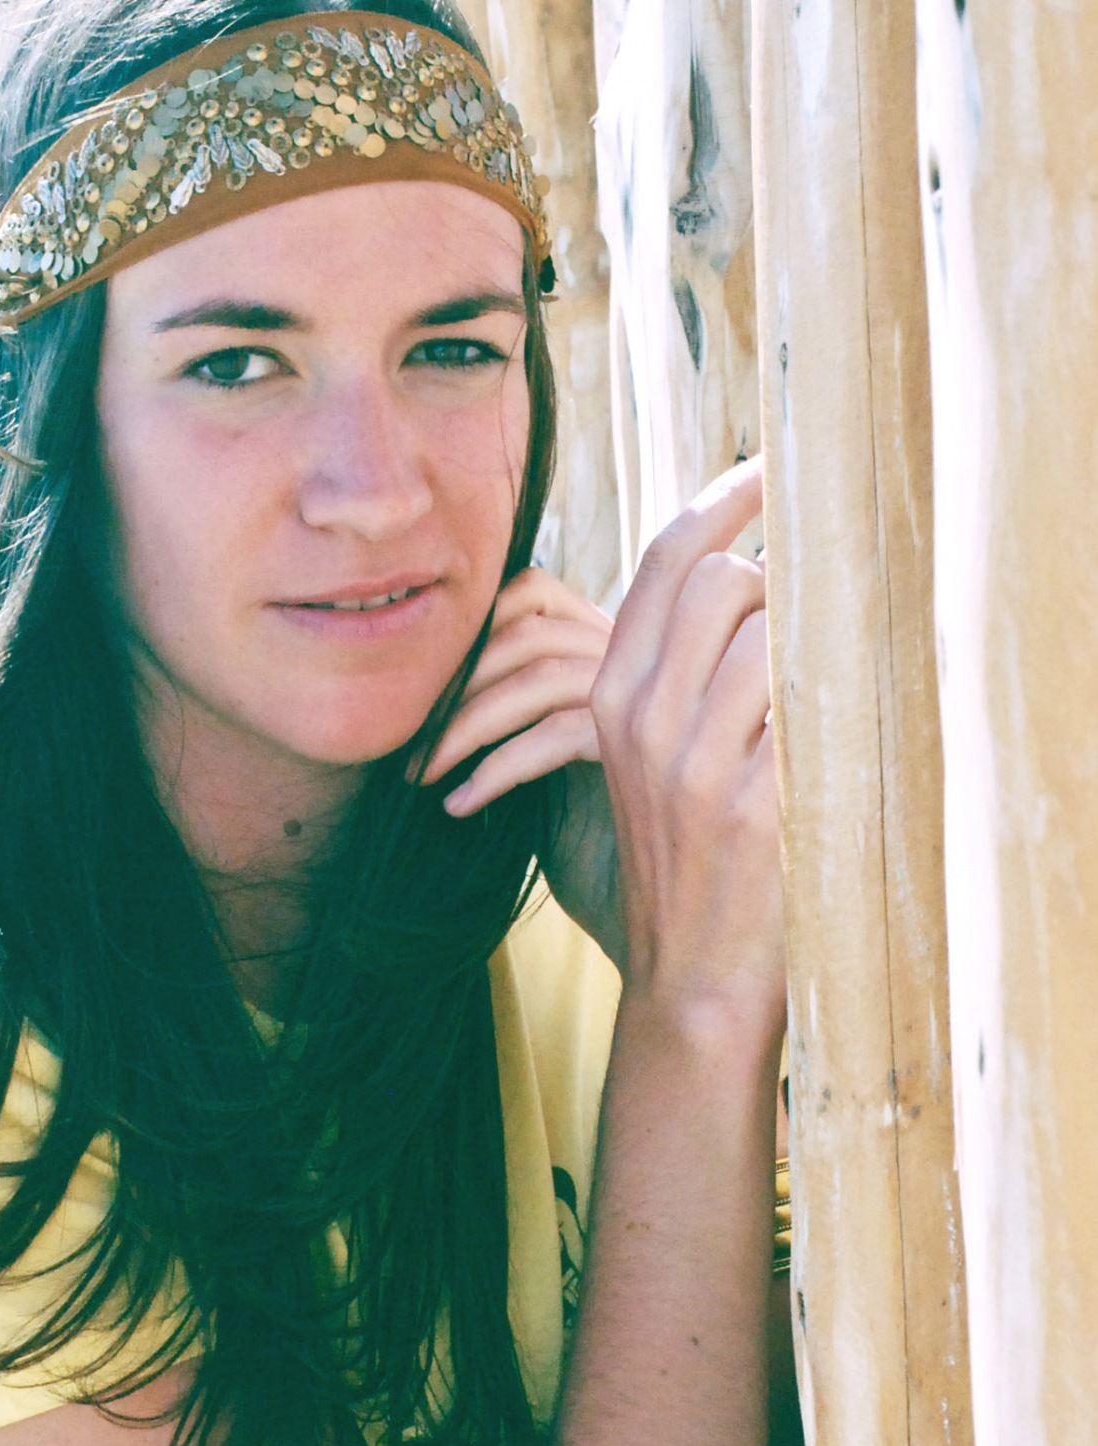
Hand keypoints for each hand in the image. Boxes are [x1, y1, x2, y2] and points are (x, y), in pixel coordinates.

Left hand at [418, 568, 625, 962]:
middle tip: (405, 741)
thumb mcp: (544, 769)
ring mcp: (653, 701)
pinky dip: (498, 766)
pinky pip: (559, 733)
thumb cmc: (601, 850)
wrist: (667, 924)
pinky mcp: (650, 750)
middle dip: (454, 680)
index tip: (419, 692)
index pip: (534, 593)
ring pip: (541, 676)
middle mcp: (639, 661)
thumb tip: (428, 697)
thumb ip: (513, 716)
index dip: (472, 627)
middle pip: (530, 627)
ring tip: (422, 773)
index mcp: (612, 650)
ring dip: (464, 724)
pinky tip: (463, 803)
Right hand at [588, 459, 782, 1035]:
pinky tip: (842, 743)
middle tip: (810, 625)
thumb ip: (683, 676)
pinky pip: (811, 701)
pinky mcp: (752, 801)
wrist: (692, 978)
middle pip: (722, 577)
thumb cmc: (691, 865)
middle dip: (781, 582)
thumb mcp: (656, 762)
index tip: (776, 460)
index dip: (726, 496)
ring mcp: (694, 760)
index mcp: (611, 699)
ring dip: (817, 645)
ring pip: (772, 630)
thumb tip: (753, 577)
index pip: (666, 558)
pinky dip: (839, 703)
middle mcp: (642, 719)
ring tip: (826, 696)